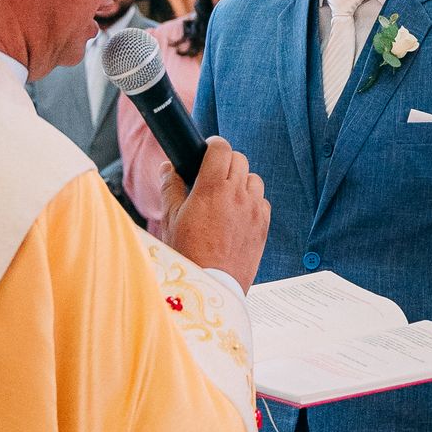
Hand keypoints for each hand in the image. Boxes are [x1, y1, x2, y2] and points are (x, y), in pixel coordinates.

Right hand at [165, 138, 268, 290]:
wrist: (210, 285)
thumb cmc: (187, 254)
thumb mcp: (170, 219)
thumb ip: (170, 188)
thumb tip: (168, 168)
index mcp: (211, 188)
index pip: (221, 148)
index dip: (214, 146)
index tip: (208, 151)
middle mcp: (237, 194)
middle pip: (239, 159)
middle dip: (225, 163)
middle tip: (212, 177)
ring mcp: (253, 209)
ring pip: (254, 179)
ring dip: (241, 182)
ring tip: (226, 198)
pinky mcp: (263, 225)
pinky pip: (262, 201)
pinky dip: (252, 202)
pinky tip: (237, 215)